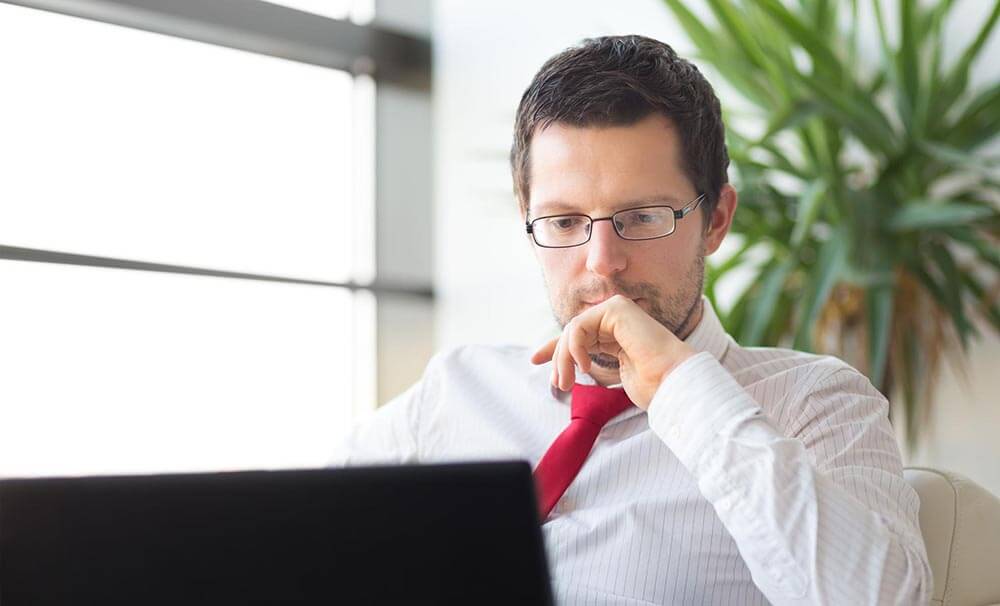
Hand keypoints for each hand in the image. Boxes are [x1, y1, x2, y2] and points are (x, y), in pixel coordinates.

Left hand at [530, 295, 695, 409]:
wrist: (672, 383)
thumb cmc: (651, 385)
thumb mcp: (608, 374)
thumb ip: (587, 362)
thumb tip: (559, 366)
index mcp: (616, 333)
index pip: (577, 336)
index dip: (554, 348)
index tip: (534, 360)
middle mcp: (617, 319)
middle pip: (572, 333)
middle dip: (559, 359)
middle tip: (559, 385)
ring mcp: (618, 311)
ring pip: (573, 330)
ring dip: (564, 358)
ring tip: (568, 383)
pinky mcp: (617, 309)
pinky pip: (580, 326)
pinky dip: (575, 347)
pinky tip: (586, 366)